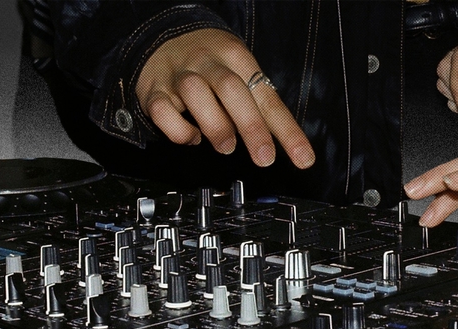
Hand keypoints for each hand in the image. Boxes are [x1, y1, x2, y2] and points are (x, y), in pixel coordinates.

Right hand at [135, 28, 314, 168]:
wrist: (164, 40)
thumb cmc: (212, 67)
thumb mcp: (241, 76)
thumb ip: (261, 109)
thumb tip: (289, 148)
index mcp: (236, 57)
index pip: (268, 96)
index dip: (288, 131)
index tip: (303, 158)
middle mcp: (207, 62)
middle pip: (231, 88)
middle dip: (251, 126)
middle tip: (264, 157)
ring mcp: (178, 75)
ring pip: (195, 93)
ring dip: (215, 126)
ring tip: (226, 146)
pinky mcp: (154, 91)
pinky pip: (163, 111)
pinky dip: (179, 131)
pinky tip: (192, 137)